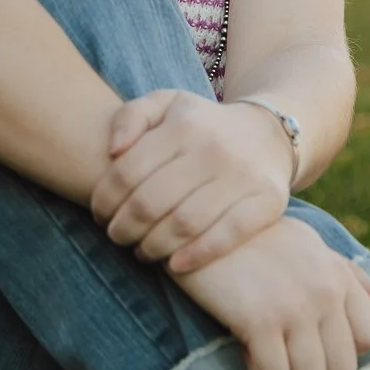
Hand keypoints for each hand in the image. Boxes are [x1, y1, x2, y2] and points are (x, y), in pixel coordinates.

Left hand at [90, 89, 293, 273]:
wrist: (269, 135)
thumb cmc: (203, 126)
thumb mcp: (167, 104)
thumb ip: (132, 116)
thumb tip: (113, 150)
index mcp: (183, 125)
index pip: (127, 172)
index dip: (105, 200)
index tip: (100, 215)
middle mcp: (213, 148)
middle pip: (151, 202)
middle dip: (124, 228)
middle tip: (117, 237)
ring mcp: (243, 176)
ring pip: (184, 223)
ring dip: (153, 246)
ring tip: (142, 251)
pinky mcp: (267, 200)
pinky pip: (227, 235)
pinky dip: (198, 255)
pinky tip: (176, 265)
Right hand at [176, 216, 369, 369]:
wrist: (204, 221)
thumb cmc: (257, 238)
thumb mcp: (309, 247)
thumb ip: (350, 277)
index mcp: (339, 275)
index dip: (346, 344)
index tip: (316, 336)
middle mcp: (324, 292)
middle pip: (342, 367)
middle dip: (314, 364)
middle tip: (286, 344)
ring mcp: (293, 307)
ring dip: (284, 368)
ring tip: (264, 342)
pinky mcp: (259, 320)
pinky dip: (257, 367)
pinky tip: (244, 342)